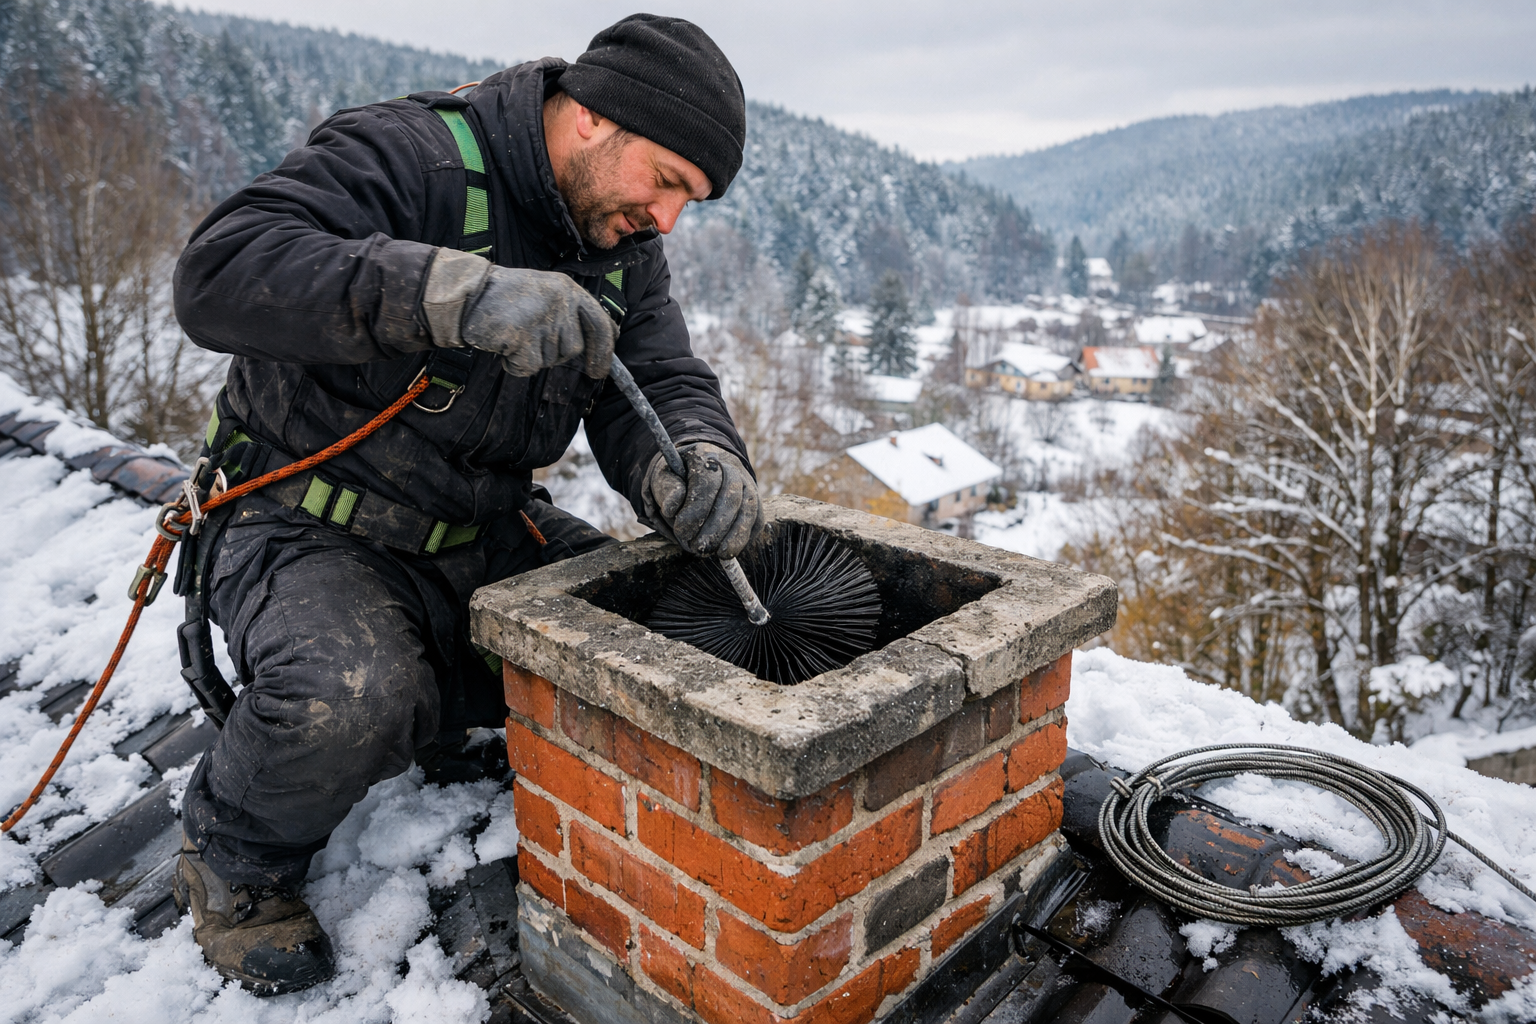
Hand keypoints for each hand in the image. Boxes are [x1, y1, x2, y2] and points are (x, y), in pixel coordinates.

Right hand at [426, 250, 614, 377]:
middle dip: (554, 353)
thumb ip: (569, 315)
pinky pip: (528, 367)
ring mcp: (543, 319)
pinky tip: (503, 344)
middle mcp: (561, 302)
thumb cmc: (505, 298)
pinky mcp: (523, 336)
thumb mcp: (545, 295)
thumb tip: (595, 348)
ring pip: (550, 359)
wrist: (468, 294)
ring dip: (531, 355)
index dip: (604, 352)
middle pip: (573, 349)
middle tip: (530, 337)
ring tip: (514, 333)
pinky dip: (514, 364)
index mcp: (569, 289)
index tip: (599, 371)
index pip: (600, 325)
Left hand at [643, 443, 762, 559]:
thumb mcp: (664, 478)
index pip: (707, 484)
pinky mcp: (755, 500)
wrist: (700, 469)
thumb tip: (672, 507)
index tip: (681, 531)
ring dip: (735, 536)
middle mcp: (732, 467)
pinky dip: (746, 537)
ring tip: (720, 554)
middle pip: (731, 498)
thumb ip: (667, 490)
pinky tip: (731, 549)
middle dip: (716, 527)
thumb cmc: (678, 477)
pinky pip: (757, 520)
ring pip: (748, 510)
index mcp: (706, 457)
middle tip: (698, 548)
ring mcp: (747, 483)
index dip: (695, 511)